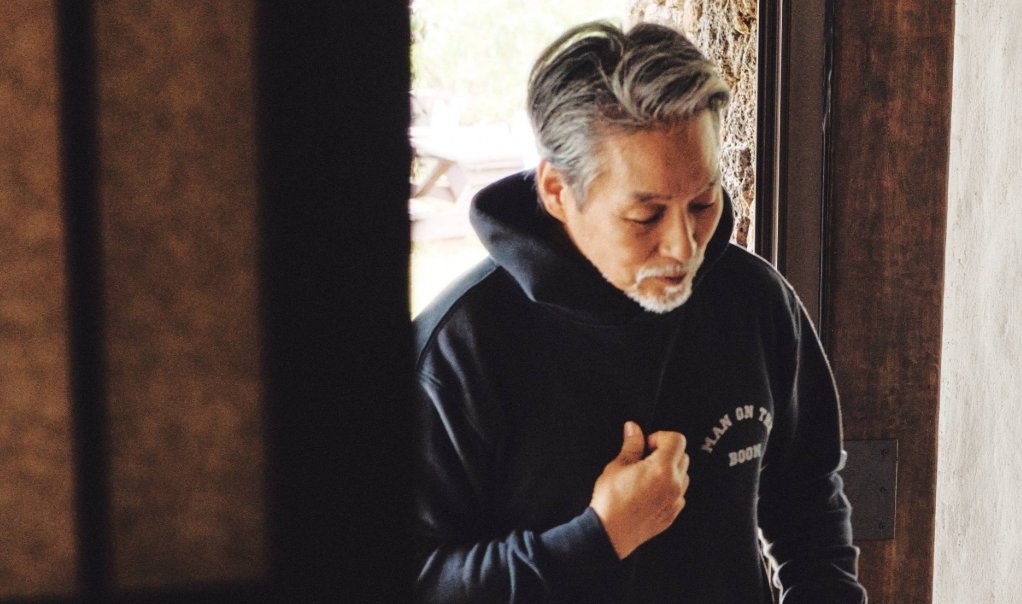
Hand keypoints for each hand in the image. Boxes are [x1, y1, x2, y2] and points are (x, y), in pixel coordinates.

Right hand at [589, 421, 689, 559]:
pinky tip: (649, 490)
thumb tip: (633, 428)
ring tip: (646, 475)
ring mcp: (676, 500)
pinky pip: (679, 493)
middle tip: (644, 458)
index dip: (660, 437)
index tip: (646, 445)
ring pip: (683, 474)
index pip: (677, 439)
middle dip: (665, 452)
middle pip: (682, 455)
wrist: (610, 533)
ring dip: (669, 469)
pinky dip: (669, 487)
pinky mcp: (673, 513)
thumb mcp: (617, 466)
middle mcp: (674, 484)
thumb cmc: (612, 501)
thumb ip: (631, 444)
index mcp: (662, 469)